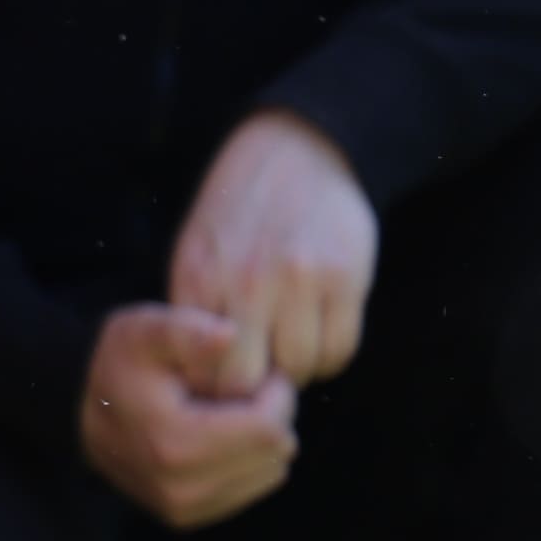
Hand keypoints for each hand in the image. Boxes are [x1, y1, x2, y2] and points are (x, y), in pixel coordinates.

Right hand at [78, 302, 300, 529]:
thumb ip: (187, 330)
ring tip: (229, 413)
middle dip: (272, 417)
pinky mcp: (186, 518)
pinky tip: (219, 437)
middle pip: (275, 454)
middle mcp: (179, 488)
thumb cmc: (120, 364)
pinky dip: (246, 462)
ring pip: (270, 474)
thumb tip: (230, 336)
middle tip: (242, 392)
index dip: (275, 393)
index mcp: (174, 444)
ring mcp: (182, 509)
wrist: (76, 411)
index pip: (270, 428)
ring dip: (261, 441)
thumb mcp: (145, 329)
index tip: (256, 372)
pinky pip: (251, 491)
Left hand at [165, 107, 377, 384]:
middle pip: (244, 380)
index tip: (223, 382)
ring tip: (291, 349)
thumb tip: (199, 384)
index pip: (197, 368)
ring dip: (296, 371)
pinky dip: (330, 358)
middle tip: (261, 374)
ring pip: (298, 369)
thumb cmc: (240, 214)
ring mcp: (298, 278)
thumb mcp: (197, 253)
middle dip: (252, 390)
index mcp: (198, 277)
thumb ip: (195, 313)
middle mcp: (245, 280)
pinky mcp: (345, 275)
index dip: (211, 388)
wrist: (297, 151)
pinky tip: (319, 337)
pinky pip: (340, 350)